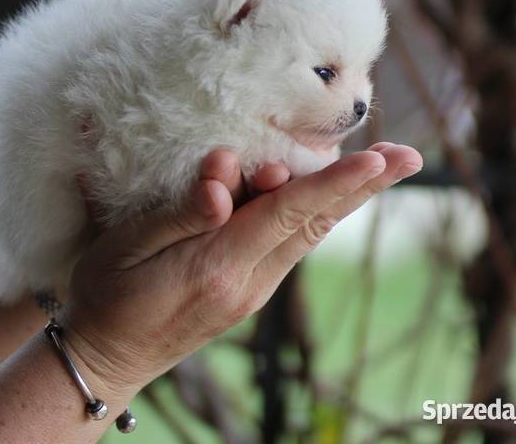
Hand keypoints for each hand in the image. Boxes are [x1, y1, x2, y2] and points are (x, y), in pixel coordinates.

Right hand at [60, 143, 421, 395]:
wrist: (104, 357)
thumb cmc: (107, 293)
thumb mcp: (127, 248)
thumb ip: (179, 215)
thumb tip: (223, 187)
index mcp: (217, 268)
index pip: (286, 215)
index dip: (332, 183)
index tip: (376, 159)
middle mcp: (249, 282)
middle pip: (315, 224)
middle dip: (364, 187)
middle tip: (410, 157)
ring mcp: (253, 291)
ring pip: (310, 233)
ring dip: (350, 197)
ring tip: (385, 166)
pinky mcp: (249, 291)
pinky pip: (292, 243)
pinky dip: (319, 211)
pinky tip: (334, 194)